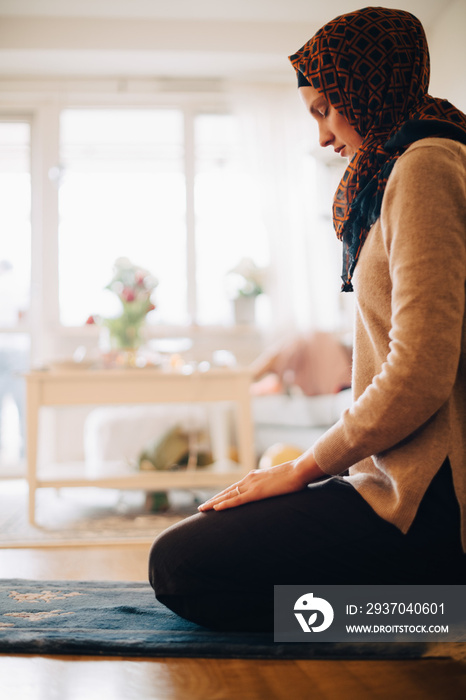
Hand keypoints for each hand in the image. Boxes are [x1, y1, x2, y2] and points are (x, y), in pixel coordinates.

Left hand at [197, 450, 325, 511]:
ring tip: (202, 509)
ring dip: (214, 503)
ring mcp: (252, 485)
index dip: (223, 495)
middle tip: (202, 507)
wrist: (299, 470)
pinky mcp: (256, 492)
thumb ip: (273, 486)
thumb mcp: (280, 481)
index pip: (235, 488)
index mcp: (255, 476)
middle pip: (227, 491)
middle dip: (213, 500)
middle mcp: (250, 479)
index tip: (214, 501)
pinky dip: (225, 504)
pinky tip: (215, 508)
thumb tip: (275, 491)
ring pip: (228, 496)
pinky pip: (237, 500)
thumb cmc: (295, 476)